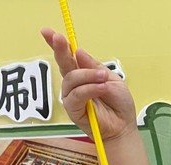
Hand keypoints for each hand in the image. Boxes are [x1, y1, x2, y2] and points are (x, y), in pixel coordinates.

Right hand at [40, 27, 136, 141]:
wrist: (124, 126)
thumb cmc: (118, 104)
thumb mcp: (111, 79)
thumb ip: (94, 67)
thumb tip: (78, 52)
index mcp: (83, 74)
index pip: (68, 57)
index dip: (58, 45)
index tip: (47, 31)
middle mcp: (74, 84)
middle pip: (63, 64)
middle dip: (60, 50)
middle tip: (59, 38)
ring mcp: (72, 97)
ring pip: (71, 79)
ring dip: (88, 75)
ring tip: (103, 79)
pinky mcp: (73, 111)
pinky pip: (77, 95)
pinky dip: (89, 89)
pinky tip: (101, 88)